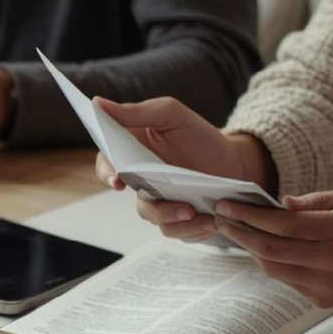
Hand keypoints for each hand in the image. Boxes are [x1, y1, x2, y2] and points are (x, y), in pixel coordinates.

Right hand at [89, 97, 273, 240]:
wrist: (234, 164)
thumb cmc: (201, 137)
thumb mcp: (172, 115)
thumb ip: (137, 111)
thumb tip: (97, 104)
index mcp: (133, 150)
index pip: (107, 161)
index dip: (106, 171)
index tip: (117, 179)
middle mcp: (140, 177)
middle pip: (130, 198)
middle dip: (145, 202)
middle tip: (162, 201)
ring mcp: (156, 199)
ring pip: (151, 215)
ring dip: (171, 216)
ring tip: (194, 210)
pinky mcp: (175, 218)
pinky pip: (173, 229)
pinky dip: (190, 228)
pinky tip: (209, 220)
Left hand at [213, 187, 332, 306]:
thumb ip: (318, 200)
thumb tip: (280, 204)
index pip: (284, 225)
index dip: (250, 215)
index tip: (226, 206)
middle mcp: (331, 262)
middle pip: (270, 249)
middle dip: (239, 233)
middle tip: (219, 218)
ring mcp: (325, 285)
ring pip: (272, 268)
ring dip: (250, 249)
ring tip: (235, 230)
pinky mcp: (322, 299)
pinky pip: (285, 279)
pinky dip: (270, 262)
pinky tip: (261, 247)